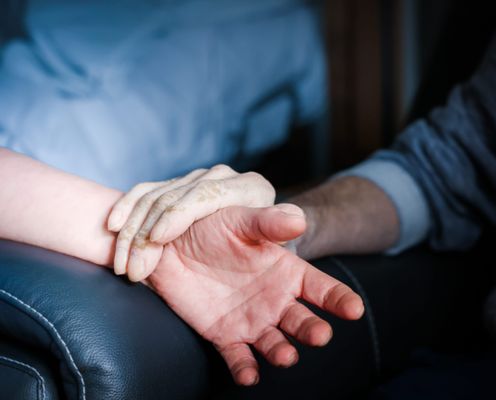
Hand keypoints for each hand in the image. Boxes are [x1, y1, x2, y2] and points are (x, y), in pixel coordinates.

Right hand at [107, 165, 274, 280]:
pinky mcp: (177, 188)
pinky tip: (112, 225)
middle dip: (148, 229)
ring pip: (154, 196)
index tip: (157, 239)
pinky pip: (144, 192)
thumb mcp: (277, 241)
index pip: (206, 195)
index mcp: (248, 188)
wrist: (258, 243)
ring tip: (120, 258)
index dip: (179, 215)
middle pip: (174, 196)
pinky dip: (126, 208)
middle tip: (132, 263)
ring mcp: (195, 180)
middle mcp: (220, 178)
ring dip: (132, 227)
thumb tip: (297, 220)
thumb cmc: (270, 247)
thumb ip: (278, 230)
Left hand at [147, 204, 364, 385]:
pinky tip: (249, 375)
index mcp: (287, 272)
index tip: (354, 309)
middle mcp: (275, 300)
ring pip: (274, 343)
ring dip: (282, 352)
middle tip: (320, 335)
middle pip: (302, 321)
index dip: (339, 299)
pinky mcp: (224, 335)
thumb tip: (299, 220)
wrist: (171, 242)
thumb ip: (269, 222)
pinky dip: (244, 369)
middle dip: (312, 330)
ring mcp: (251, 320)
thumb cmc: (213, 225)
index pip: (321, 288)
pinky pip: (238, 357)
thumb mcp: (241, 219)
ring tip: (286, 355)